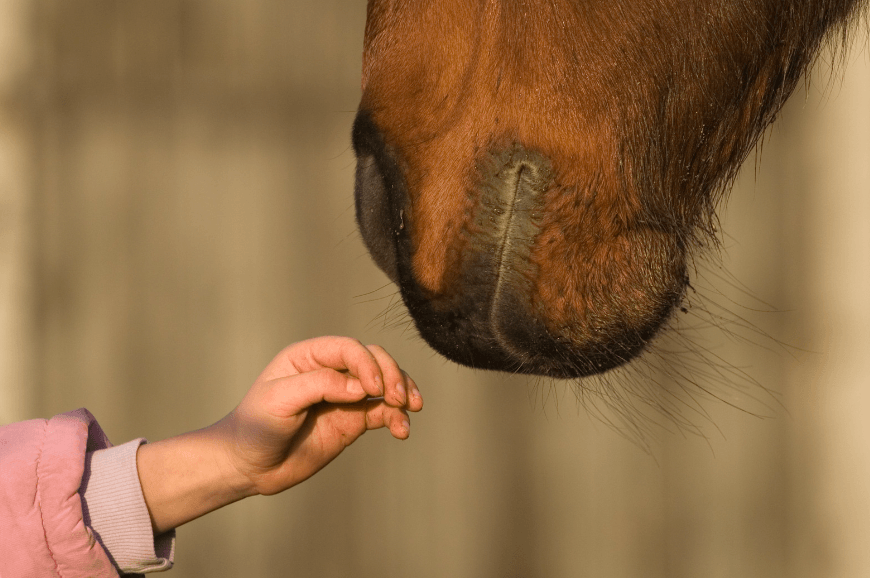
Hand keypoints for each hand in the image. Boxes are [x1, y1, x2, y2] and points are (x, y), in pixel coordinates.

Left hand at [217, 336, 422, 495]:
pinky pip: (383, 412)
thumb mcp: (279, 400)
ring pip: (385, 383)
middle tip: (400, 399)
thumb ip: (319, 386)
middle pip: (374, 359)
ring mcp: (344, 396)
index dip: (368, 363)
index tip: (374, 388)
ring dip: (402, 391)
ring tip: (409, 410)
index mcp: (309, 357)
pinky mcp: (353, 421)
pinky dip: (397, 418)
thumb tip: (362, 387)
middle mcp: (331, 372)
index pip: (349, 348)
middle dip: (392, 374)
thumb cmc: (256, 426)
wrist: (249, 466)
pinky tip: (402, 430)